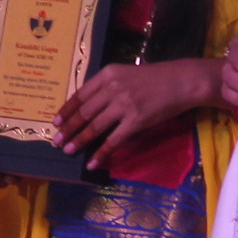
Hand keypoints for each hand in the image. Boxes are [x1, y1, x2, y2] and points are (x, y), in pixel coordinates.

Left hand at [53, 55, 219, 164]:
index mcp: (108, 74)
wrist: (181, 82)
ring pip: (95, 127)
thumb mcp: (125, 74)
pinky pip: (113, 140)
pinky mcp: (136, 121)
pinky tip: (93, 163)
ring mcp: (124, 105)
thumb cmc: (154, 77)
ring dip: (79, 140)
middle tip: (56, 141)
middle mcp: (113, 88)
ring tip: (68, 150)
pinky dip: (101, 153)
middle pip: (84, 112)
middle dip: (68, 128)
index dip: (66, 110)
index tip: (55, 122)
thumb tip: (87, 105)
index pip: (80, 94)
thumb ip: (107, 86)